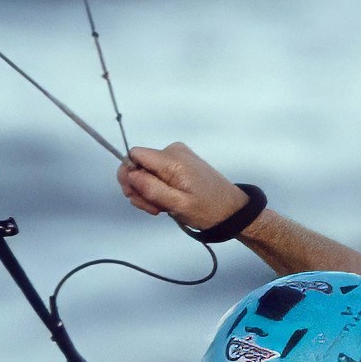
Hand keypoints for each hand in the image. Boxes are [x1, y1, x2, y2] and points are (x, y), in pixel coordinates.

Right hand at [119, 141, 240, 232]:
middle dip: (138, 187)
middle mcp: (173, 151)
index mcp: (172, 160)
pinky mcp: (180, 162)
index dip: (128, 175)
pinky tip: (165, 201)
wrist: (232, 209)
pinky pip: (156, 172)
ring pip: (145, 170)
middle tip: (152, 208)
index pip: (134, 155)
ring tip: (161, 207)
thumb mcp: (177, 204)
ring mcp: (177, 156)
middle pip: (138, 164)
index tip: (137, 195)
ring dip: (147, 191)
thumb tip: (130, 174)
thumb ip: (152, 188)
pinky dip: (156, 187)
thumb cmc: (207, 209)